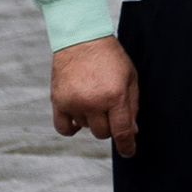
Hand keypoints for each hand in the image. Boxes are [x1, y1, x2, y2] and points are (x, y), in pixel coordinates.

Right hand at [50, 35, 139, 158]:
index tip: (128, 153)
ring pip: (85, 128)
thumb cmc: (110, 58)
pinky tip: (78, 118)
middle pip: (103, 133)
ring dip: (91, 120)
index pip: (122, 131)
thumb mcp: (130, 77)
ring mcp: (74, 103)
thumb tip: (132, 132)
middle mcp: (93, 102)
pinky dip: (72, 128)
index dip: (127, 146)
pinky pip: (64, 128)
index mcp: (115, 96)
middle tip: (109, 109)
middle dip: (109, 126)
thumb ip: (132, 105)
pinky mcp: (58, 101)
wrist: (81, 39)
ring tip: (93, 97)